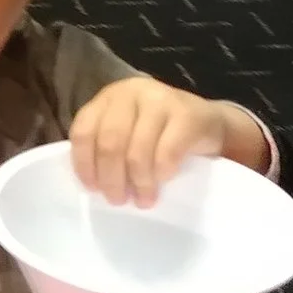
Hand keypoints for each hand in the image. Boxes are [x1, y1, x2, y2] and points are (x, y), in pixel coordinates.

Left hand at [69, 77, 269, 206]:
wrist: (208, 124)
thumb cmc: (160, 134)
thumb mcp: (128, 132)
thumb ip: (107, 146)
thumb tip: (93, 184)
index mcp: (109, 98)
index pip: (83, 131)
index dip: (84, 164)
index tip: (93, 189)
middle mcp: (131, 92)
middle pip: (109, 143)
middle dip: (111, 179)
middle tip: (119, 200)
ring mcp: (160, 100)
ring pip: (136, 152)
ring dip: (138, 183)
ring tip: (143, 200)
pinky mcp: (187, 115)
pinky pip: (166, 154)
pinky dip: (161, 175)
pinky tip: (163, 181)